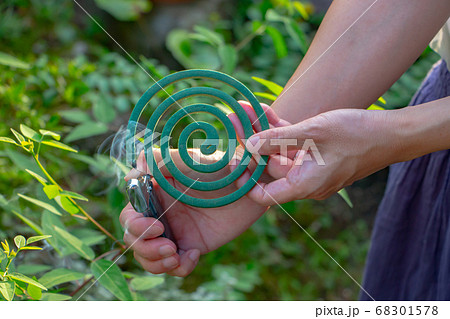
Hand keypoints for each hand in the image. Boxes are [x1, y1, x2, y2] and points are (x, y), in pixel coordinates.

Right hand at [120, 147, 268, 276]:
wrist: (248, 186)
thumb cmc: (217, 168)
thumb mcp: (186, 159)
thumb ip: (156, 161)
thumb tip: (130, 173)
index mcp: (153, 195)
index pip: (129, 216)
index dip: (135, 226)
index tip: (156, 227)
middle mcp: (160, 214)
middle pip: (134, 240)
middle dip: (145, 248)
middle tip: (168, 245)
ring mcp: (175, 232)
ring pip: (149, 258)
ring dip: (156, 263)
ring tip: (176, 256)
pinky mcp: (191, 246)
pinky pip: (176, 267)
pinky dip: (179, 268)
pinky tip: (195, 254)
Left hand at [235, 108, 402, 204]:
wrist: (392, 134)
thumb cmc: (357, 135)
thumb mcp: (314, 133)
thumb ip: (278, 139)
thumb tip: (249, 146)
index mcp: (304, 185)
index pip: (264, 195)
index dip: (245, 181)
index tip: (230, 160)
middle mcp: (305, 181)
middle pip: (268, 166)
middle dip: (250, 142)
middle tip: (232, 119)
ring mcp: (310, 168)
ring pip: (279, 152)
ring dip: (263, 131)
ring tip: (243, 109)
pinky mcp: (316, 155)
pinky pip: (292, 145)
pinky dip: (280, 130)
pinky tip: (264, 110)